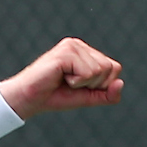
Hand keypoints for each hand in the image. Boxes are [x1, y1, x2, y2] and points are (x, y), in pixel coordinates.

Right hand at [0, 37, 122, 119]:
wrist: (26, 100)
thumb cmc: (51, 97)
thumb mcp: (84, 98)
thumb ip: (104, 95)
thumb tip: (120, 84)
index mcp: (85, 52)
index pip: (113, 68)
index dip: (100, 85)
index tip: (78, 88)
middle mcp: (80, 45)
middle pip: (108, 69)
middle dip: (92, 85)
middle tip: (69, 85)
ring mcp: (72, 46)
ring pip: (99, 70)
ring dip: (82, 84)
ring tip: (63, 81)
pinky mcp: (66, 53)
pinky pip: (87, 72)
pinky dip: (75, 82)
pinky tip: (59, 78)